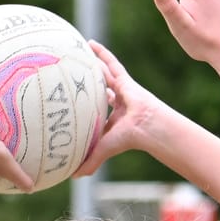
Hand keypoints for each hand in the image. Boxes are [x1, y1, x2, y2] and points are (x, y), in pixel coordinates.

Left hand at [74, 40, 172, 177]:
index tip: (78, 102)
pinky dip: (101, 53)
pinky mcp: (125, 80)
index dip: (89, 106)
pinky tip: (90, 43)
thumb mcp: (104, 149)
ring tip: (78, 52)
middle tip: (74, 73)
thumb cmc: (129, 139)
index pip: (98, 110)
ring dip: (93, 64)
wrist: (147, 127)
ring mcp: (122, 90)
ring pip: (104, 74)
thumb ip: (90, 161)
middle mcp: (117, 102)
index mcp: (114, 118)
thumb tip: (73, 177)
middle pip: (99, 88)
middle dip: (89, 82)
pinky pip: (111, 63)